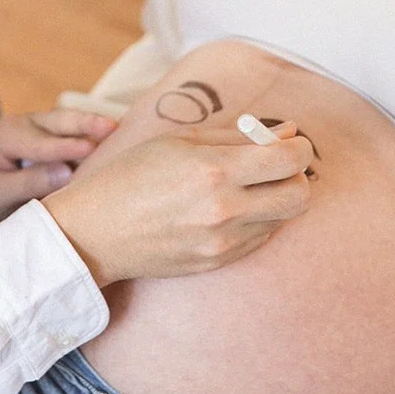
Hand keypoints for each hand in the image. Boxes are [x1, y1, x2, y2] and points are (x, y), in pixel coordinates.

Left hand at [0, 110, 116, 229]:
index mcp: (7, 138)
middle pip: (61, 121)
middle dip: (88, 123)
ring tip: (124, 129)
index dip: (66, 147)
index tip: (90, 149)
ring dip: (95, 125)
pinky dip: (94, 134)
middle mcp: (26, 125)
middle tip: (115, 127)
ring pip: (71, 123)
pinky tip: (117, 139)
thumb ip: (26, 183)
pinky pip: (73, 133)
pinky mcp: (52, 137)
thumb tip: (65, 172)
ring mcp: (40, 128)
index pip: (40, 143)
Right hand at [43, 121, 312, 286]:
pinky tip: (229, 207)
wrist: (95, 231)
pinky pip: (259, 239)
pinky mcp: (218, 262)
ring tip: (247, 185)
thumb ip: (238, 135)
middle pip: (299, 196)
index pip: (289, 160)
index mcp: (213, 170)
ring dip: (276, 198)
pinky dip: (256, 219)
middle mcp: (224, 210)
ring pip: (283, 219)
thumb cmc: (131, 175)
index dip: (299, 147)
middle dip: (297, 176)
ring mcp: (222, 242)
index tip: (289, 141)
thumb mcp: (180, 141)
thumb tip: (288, 131)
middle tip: (276, 164)